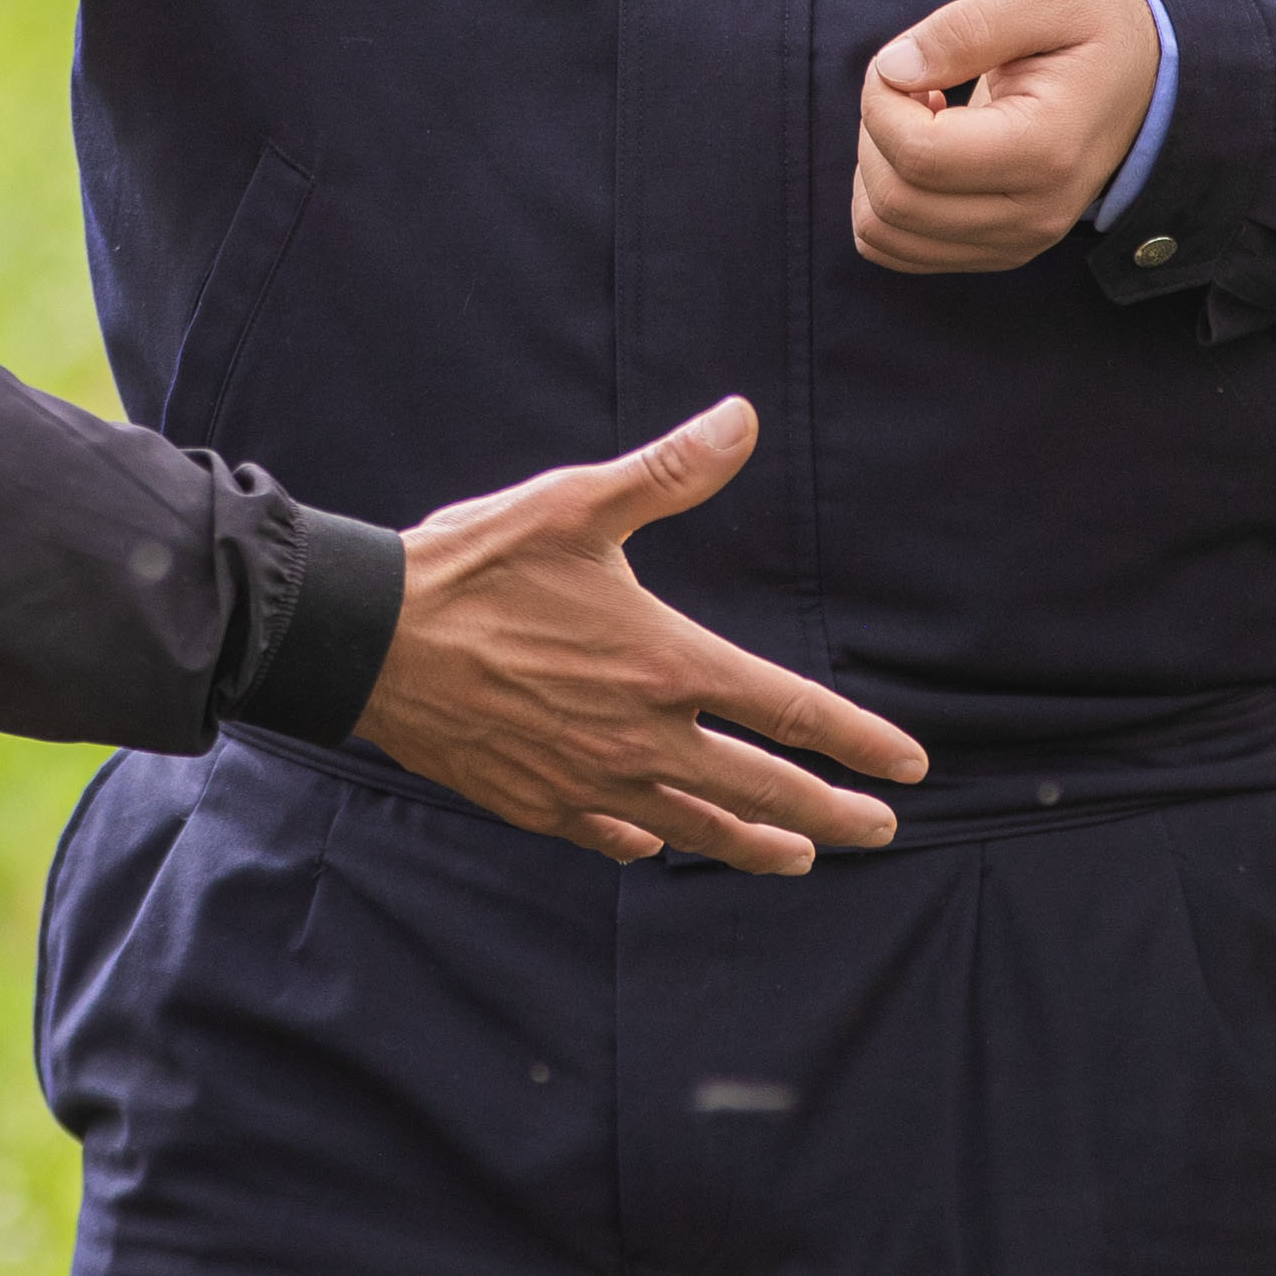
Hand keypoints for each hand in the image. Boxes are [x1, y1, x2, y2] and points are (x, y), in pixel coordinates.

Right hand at [353, 398, 931, 869]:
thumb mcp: (576, 504)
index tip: (906, 767)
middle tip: (877, 829)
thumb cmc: (474, 566)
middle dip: (830, 814)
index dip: (858, 741)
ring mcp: (589, 781)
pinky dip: (648, 841)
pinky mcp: (536, 803)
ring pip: (696, 828)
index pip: (791, 712)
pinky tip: (658, 844)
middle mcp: (641, 737)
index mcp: (667, 664)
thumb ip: (669, 472)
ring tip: (798, 857)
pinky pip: (611, 836)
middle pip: (762, 791)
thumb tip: (742, 418)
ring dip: (757, 845)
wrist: (369, 640)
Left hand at [851, 0, 1161, 274]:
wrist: (1149, 71)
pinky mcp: (998, 248)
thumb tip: (893, 69)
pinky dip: (883, 200)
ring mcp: (1019, 240)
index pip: (918, 153)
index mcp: (1047, 149)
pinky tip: (921, 151)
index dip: (881, 98)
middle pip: (896, 201)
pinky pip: (899, 249)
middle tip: (912, 82)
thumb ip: (966, 26)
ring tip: (920, 118)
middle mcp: (1036, 212)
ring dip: (874, 168)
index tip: (904, 58)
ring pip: (886, 234)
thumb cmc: (1097, 21)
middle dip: (875, 131)